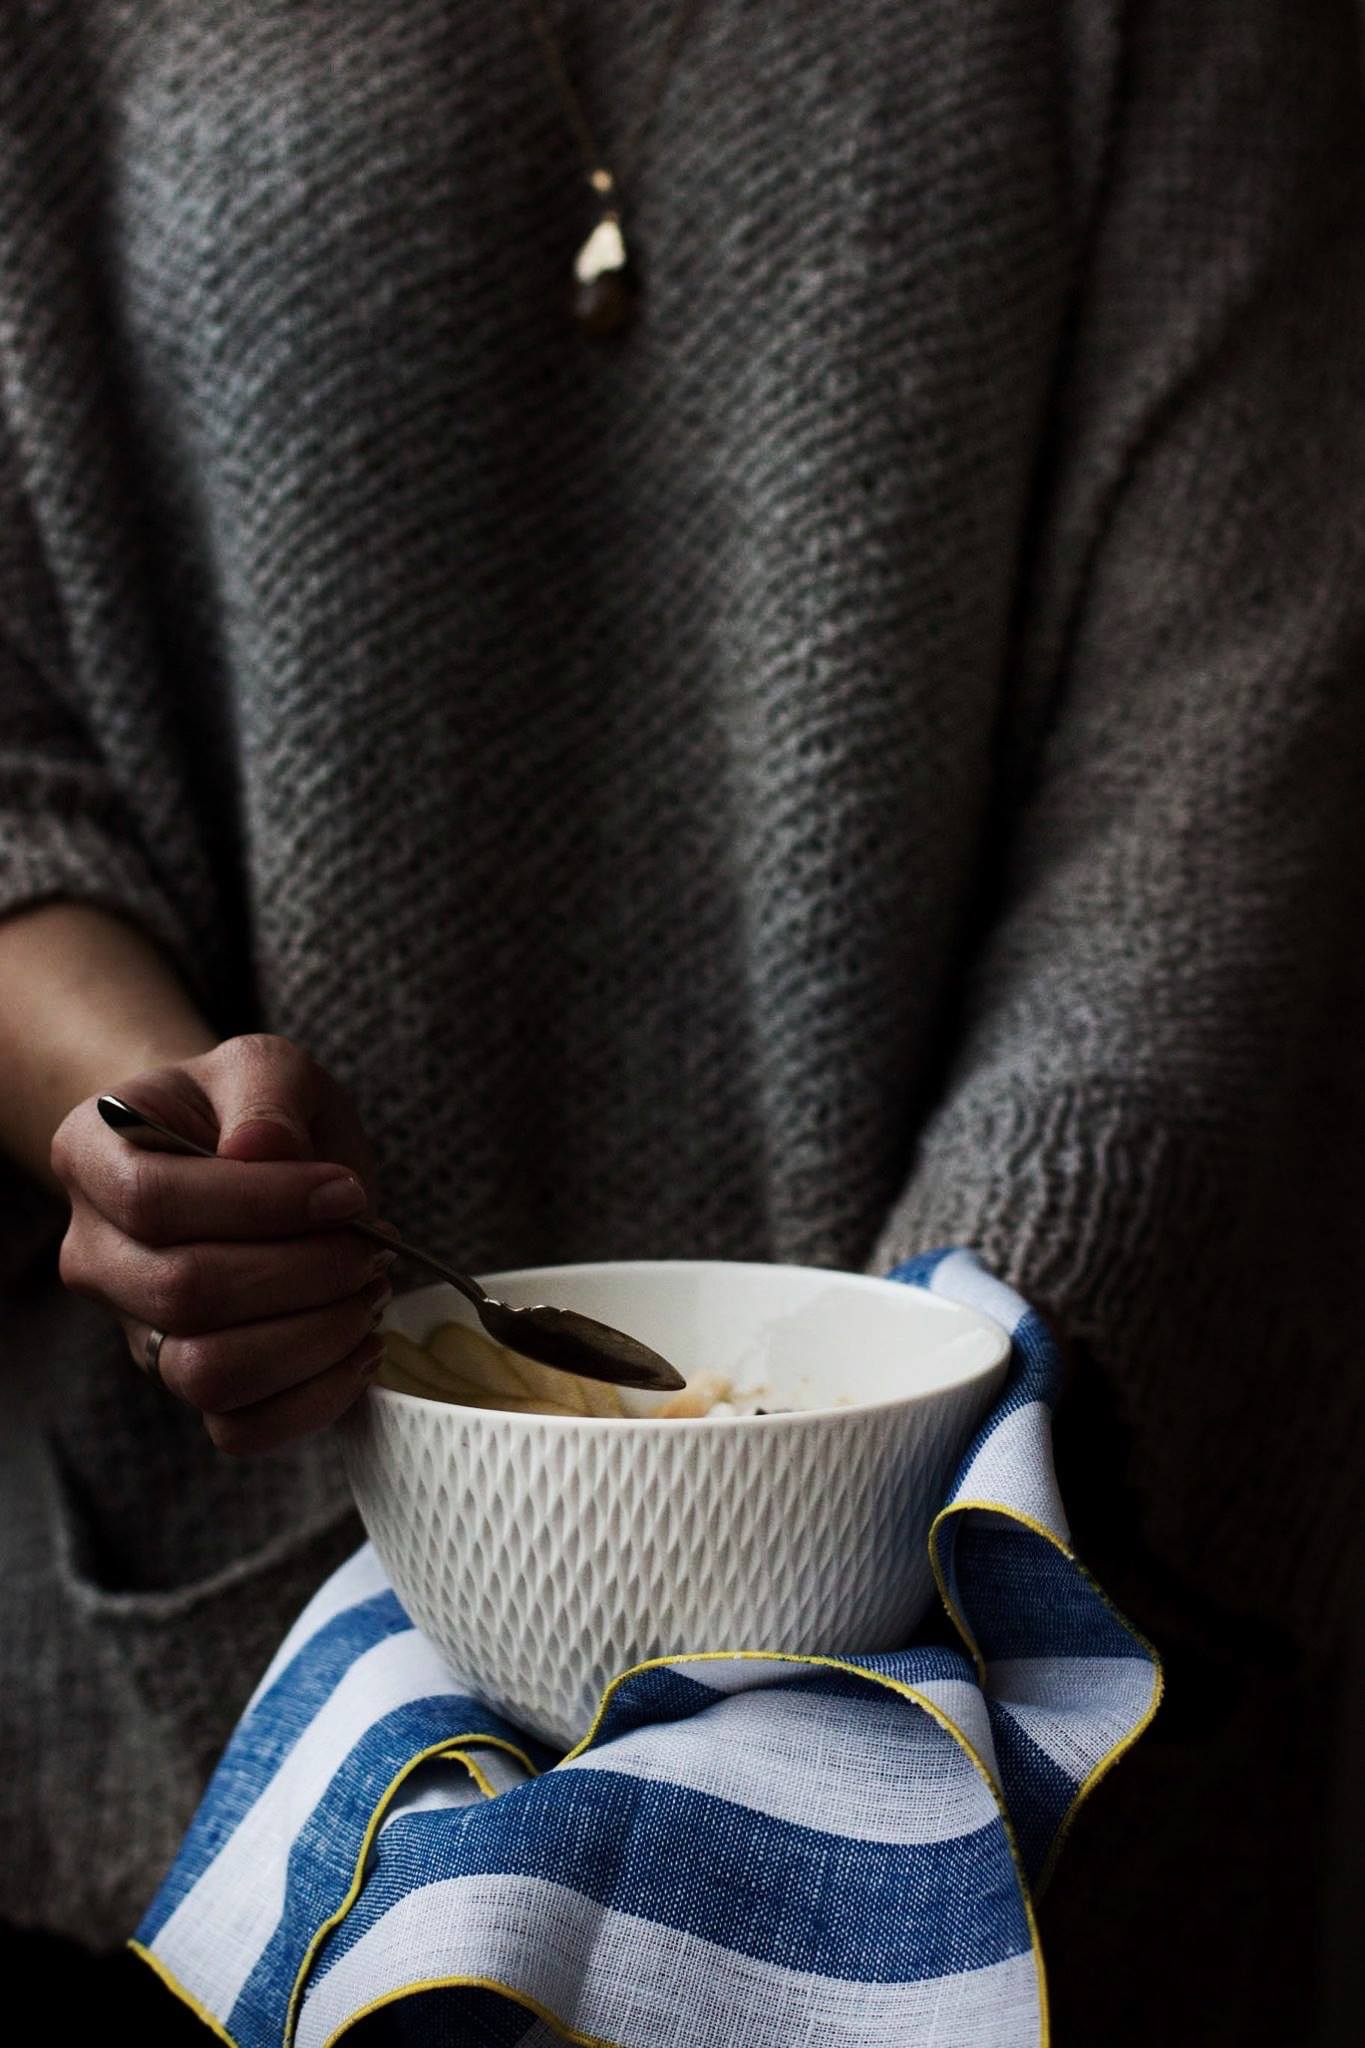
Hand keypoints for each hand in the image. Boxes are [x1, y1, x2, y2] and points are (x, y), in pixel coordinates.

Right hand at [51, 1033, 395, 1454]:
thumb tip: (264, 1150)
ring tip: (366, 1294)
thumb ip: (268, 1092)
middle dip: (304, 1274)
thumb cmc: (250, 1111)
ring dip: (312, 1339)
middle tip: (372, 1249)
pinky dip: (313, 1399)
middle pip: (183, 1293)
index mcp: (93, 1157)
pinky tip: (358, 1347)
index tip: (349, 1193)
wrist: (238, 1154)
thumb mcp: (264, 1065)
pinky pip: (238, 1429)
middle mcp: (95, 1253)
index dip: (266, 1204)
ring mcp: (134, 1327)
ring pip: (206, 1375)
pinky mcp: (184, 1381)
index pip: (157, 1200)